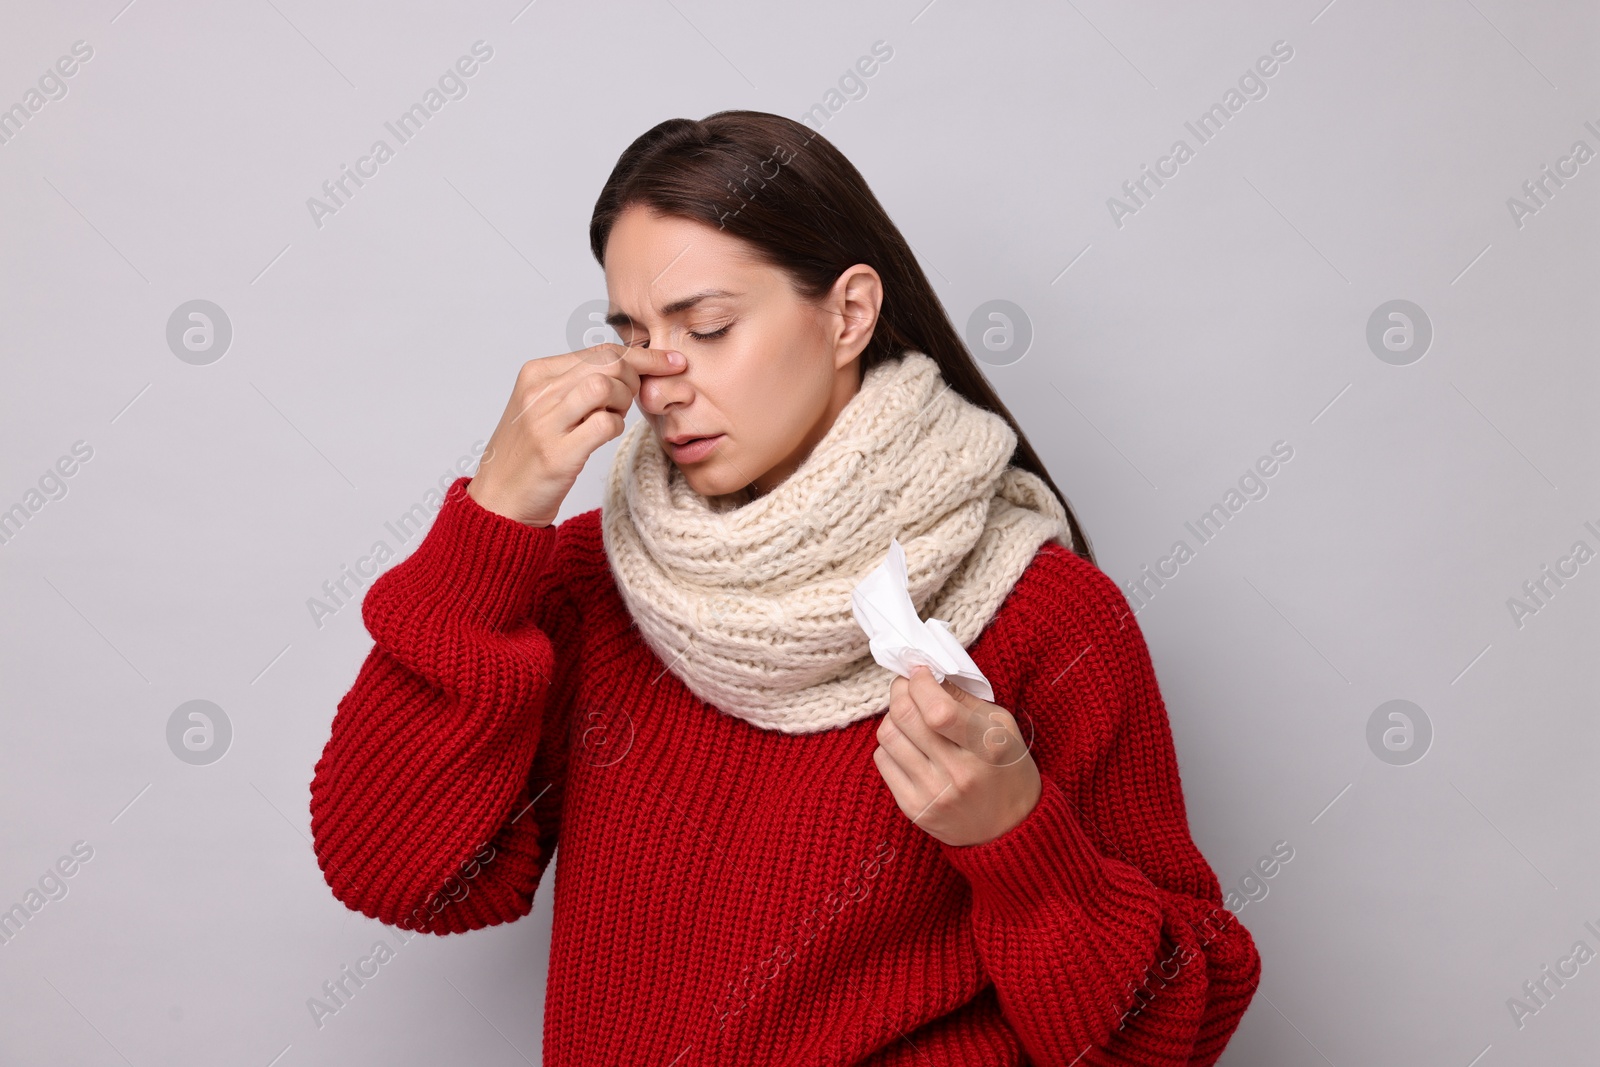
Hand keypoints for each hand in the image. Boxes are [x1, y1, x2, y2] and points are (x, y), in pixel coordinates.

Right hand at [467, 343, 685, 526]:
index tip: (670, 362)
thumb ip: (577, 383)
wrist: (499, 500)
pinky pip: (605, 424)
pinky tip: (606, 435)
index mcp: (536, 374)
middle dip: (637, 378)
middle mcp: (538, 392)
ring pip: (605, 386)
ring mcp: (545, 422)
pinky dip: (616, 428)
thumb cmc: (529, 453)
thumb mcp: (545, 406)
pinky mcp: (557, 453)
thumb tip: (628, 366)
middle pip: (607, 363)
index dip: (642, 356)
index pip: (599, 350)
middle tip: (636, 399)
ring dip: (624, 402)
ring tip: (615, 417)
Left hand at [872, 665, 1041, 847]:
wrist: (1009, 829)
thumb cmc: (1006, 768)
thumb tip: (927, 675)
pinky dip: (891, 743)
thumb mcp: (1001, 726)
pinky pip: (882, 761)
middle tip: (907, 686)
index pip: (939, 710)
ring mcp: (933, 794)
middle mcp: (958, 773)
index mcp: (987, 748)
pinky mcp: (914, 809)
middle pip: (906, 717)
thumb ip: (964, 699)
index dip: (921, 683)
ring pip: (888, 736)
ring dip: (893, 716)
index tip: (920, 672)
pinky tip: (908, 744)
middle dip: (901, 691)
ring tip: (908, 716)